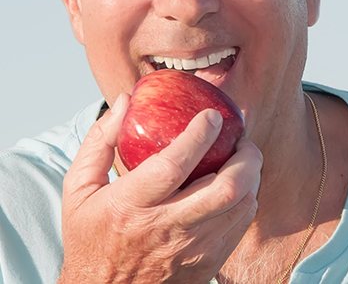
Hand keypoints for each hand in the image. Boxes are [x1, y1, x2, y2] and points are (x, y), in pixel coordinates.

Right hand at [58, 94, 261, 282]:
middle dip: (245, 156)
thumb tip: (125, 101)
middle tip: (242, 139)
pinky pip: (241, 223)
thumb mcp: (79, 190)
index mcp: (130, 206)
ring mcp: (191, 249)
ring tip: (243, 157)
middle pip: (225, 189)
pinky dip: (247, 197)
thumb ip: (100, 142)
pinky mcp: (208, 262)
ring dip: (251, 175)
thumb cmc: (92, 238)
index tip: (213, 115)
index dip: (199, 135)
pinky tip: (238, 184)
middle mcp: (166, 229)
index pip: (173, 166)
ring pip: (241, 205)